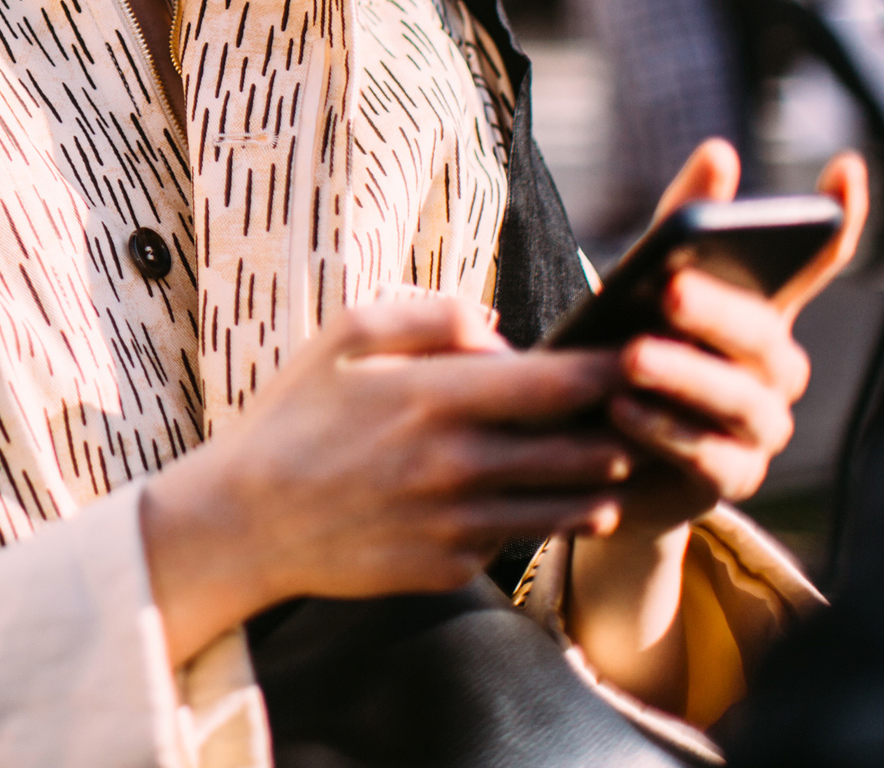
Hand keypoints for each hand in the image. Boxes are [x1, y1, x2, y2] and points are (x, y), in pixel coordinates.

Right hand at [139, 295, 629, 665]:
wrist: (245, 521)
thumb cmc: (293, 418)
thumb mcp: (343, 337)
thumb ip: (429, 315)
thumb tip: (502, 332)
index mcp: (433, 398)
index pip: (559, 383)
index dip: (612, 369)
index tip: (637, 355)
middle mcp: (456, 466)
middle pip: (585, 452)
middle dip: (620, 430)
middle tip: (633, 412)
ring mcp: (458, 524)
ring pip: (570, 506)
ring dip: (596, 482)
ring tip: (601, 460)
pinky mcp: (452, 568)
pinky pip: (518, 540)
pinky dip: (535, 519)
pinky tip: (532, 499)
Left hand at [567, 139, 866, 707]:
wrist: (587, 452)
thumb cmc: (619, 347)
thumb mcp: (641, 283)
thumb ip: (682, 221)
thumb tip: (721, 151)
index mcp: (761, 311)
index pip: (818, 263)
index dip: (839, 220)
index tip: (845, 165)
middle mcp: (777, 369)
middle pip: (765, 336)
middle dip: (718, 312)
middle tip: (669, 289)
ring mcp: (761, 427)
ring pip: (742, 401)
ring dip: (686, 377)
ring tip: (630, 356)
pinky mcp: (731, 479)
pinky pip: (710, 458)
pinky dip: (667, 431)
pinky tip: (622, 409)